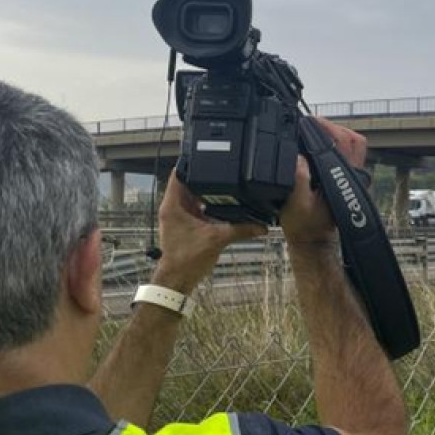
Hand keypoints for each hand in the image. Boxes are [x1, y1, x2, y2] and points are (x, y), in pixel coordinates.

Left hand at [153, 173, 267, 292]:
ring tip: (225, 182)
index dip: (191, 162)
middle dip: (205, 176)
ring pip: (193, 194)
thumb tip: (261, 225)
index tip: (206, 154)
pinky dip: (207, 203)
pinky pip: (196, 207)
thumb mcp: (217, 240)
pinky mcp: (185, 223)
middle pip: (188, 182)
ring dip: (206, 190)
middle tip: (223, 167)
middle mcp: (173, 207)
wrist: (178, 280)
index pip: (179, 174)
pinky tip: (222, 202)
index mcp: (173, 205)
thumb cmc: (186, 260)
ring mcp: (178, 215)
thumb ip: (240, 230)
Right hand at [280, 117, 367, 244]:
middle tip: (310, 125)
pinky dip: (335, 143)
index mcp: (341, 179)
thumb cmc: (305, 225)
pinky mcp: (347, 176)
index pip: (343, 142)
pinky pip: (348, 152)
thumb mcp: (295, 205)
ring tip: (314, 132)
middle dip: (330, 128)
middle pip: (352, 139)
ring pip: (353, 144)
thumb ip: (298, 180)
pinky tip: (318, 145)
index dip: (325, 128)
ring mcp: (352, 175)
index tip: (308, 123)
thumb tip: (299, 157)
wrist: (313, 239)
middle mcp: (352, 175)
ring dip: (334, 134)